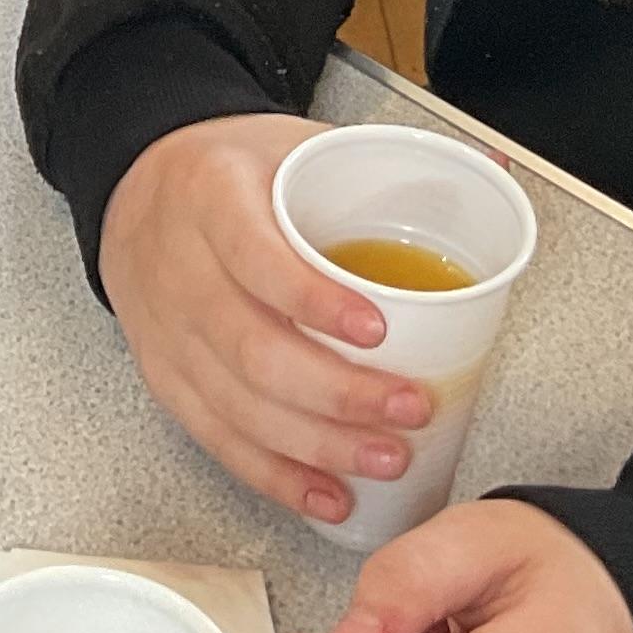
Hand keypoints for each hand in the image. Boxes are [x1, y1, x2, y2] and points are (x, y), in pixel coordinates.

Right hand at [97, 115, 426, 525]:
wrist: (138, 188)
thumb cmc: (230, 171)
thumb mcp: (292, 141)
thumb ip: (383, 161)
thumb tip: (495, 163)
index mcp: (212, 196)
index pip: (256, 256)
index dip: (313, 299)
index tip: (376, 328)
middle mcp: (180, 269)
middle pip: (253, 348)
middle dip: (338, 393)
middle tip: (409, 408)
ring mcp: (168, 331)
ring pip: (238, 404)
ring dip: (317, 444)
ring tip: (386, 458)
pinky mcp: (166, 378)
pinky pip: (218, 438)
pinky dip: (275, 475)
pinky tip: (326, 492)